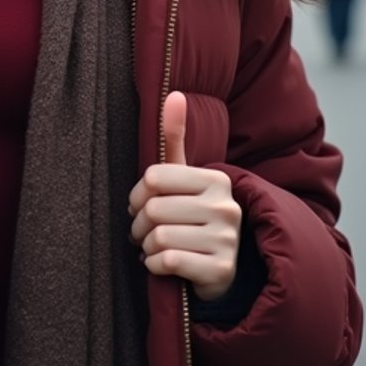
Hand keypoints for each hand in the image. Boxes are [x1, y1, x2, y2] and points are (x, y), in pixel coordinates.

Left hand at [127, 91, 240, 301]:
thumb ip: (174, 137)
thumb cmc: (191, 215)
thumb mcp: (183, 177)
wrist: (217, 268)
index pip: (153, 177)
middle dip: (139, 224)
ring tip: (155, 246)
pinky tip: (163, 263)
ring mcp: (228, 240)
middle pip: (154, 209)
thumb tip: (174, 94)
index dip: (138, 194)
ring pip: (159, 237)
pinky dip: (155, 265)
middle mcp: (227, 206)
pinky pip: (168, 261)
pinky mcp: (222, 270)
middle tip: (144, 230)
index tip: (143, 203)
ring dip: (147, 246)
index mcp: (216, 178)